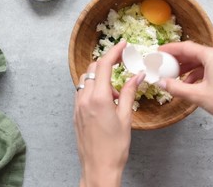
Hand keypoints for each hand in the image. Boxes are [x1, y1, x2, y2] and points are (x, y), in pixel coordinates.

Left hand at [74, 41, 144, 186]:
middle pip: (92, 69)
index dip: (114, 51)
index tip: (123, 45)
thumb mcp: (126, 118)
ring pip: (85, 79)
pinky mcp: (75, 113)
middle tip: (122, 65)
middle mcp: (84, 99)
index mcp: (98, 98)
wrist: (98, 167)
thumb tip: (137, 76)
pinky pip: (82, 92)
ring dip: (99, 77)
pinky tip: (106, 101)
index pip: (103, 65)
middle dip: (107, 63)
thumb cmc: (114, 147)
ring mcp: (77, 106)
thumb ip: (129, 92)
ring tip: (115, 92)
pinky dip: (93, 88)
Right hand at [158, 41, 212, 121]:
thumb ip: (176, 88)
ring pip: (200, 61)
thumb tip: (161, 82)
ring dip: (186, 68)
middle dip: (177, 59)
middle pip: (193, 53)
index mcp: (212, 56)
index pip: (186, 47)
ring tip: (174, 76)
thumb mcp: (196, 95)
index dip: (171, 49)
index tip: (159, 51)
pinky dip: (196, 74)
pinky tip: (189, 84)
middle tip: (164, 63)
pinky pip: (207, 68)